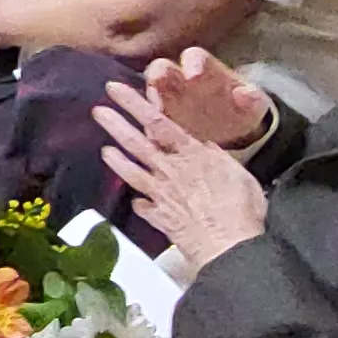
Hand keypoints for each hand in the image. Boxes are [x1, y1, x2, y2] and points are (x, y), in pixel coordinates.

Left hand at [95, 84, 268, 267]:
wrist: (229, 246)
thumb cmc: (240, 209)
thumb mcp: (236, 172)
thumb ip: (217, 158)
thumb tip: (205, 147)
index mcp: (191, 155)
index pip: (157, 122)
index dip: (133, 104)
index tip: (114, 91)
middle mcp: (170, 171)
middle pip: (137, 144)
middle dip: (116, 125)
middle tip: (97, 111)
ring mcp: (162, 195)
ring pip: (133, 172)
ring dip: (117, 160)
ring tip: (103, 149)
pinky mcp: (161, 219)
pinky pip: (144, 208)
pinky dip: (139, 203)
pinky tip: (135, 200)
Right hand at [143, 49, 271, 149]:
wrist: (231, 131)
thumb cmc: (239, 108)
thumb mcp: (252, 104)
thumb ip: (250, 99)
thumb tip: (246, 94)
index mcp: (204, 68)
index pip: (195, 57)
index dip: (193, 64)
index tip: (194, 75)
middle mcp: (180, 79)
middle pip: (163, 68)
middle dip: (159, 74)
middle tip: (157, 82)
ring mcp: (167, 99)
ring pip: (151, 94)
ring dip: (149, 103)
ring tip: (151, 115)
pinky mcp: (160, 121)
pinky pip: (150, 121)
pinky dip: (150, 130)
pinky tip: (154, 141)